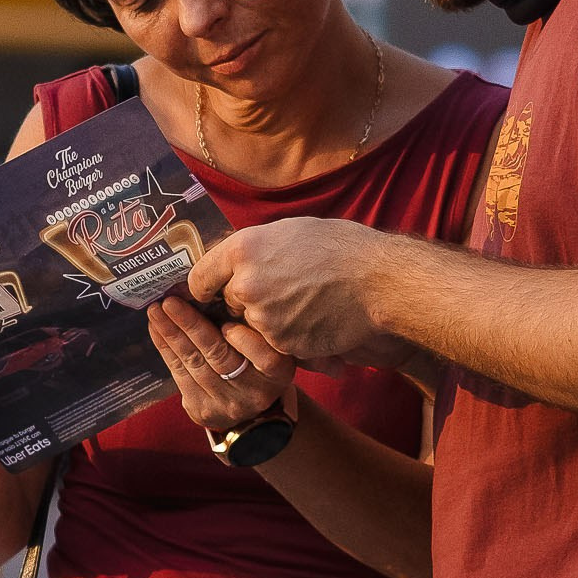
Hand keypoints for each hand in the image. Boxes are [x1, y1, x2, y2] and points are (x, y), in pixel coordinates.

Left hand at [147, 297, 294, 431]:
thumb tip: (212, 288)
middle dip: (192, 326)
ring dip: (171, 334)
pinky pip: (180, 374)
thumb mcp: (266, 342)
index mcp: (279, 372)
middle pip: (220, 356)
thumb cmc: (256, 359)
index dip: (245, 342)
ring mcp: (227, 404)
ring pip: (195, 363)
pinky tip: (156, 329)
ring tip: (156, 311)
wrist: (249, 407)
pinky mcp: (203, 410)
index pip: (265, 357)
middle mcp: (255, 391)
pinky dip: (166, 348)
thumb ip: (249, 322)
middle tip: (170, 302)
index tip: (227, 325)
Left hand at [187, 218, 405, 367]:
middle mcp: (246, 284)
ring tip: (303, 302)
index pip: (199, 277)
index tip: (208, 293)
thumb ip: (253, 249)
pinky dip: (289, 336)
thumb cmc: (340, 248)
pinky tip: (313, 318)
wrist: (377, 281)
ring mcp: (263, 318)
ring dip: (270, 320)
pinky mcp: (283, 345)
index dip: (204, 287)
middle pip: (229, 302)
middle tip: (278, 291)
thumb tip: (230, 263)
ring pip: (253, 325)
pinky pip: (275, 343)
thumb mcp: (288, 231)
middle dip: (245, 301)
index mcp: (242, 249)